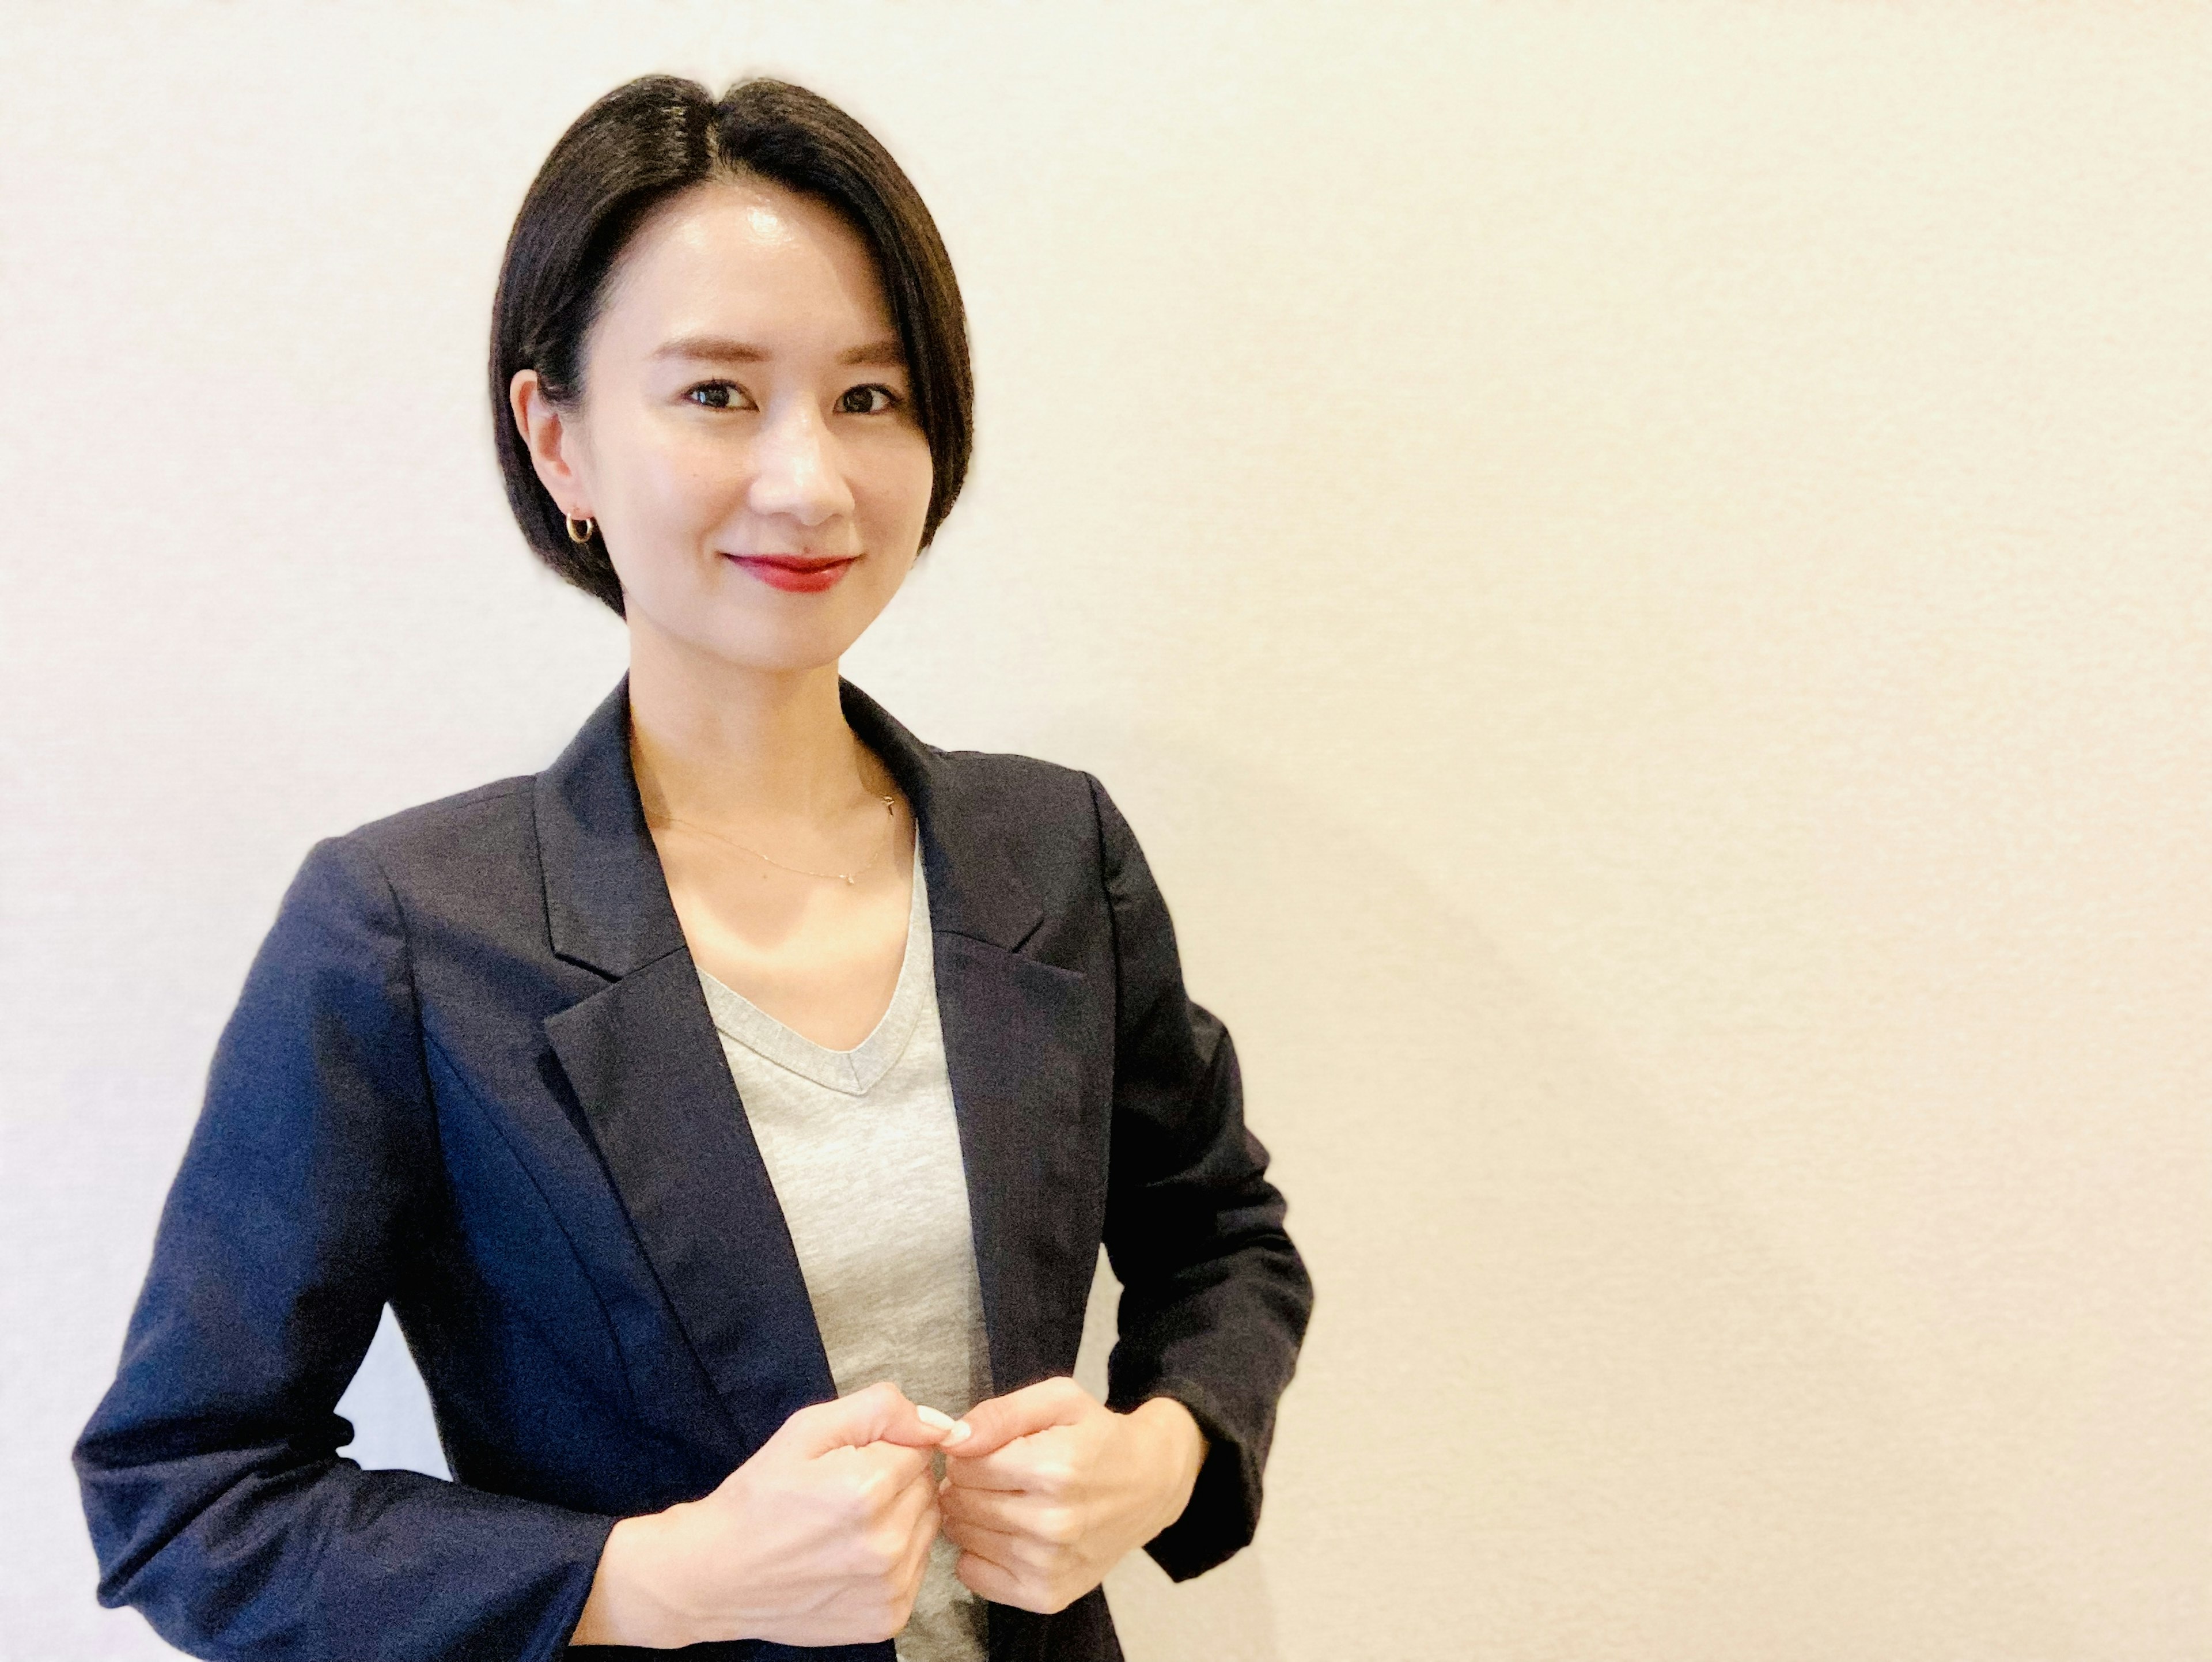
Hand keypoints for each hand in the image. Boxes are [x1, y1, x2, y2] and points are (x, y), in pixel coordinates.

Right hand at [569, 1381, 962, 1647]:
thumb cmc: (758, 1497)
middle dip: (895, 1481)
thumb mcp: (806, 1429)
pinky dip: (894, 1559)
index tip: (848, 1462)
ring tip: (846, 1526)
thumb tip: (939, 1423)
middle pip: (927, 1487)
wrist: (714, 1575)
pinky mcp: (888, 1618)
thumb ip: (879, 1409)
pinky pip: (916, 1568)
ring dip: (899, 1519)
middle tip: (842, 1494)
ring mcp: (889, 1587)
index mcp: (867, 1489)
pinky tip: (851, 1557)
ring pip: (926, 1526)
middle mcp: (885, 1544)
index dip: (885, 1447)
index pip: (920, 1447)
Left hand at [938, 1377, 1206, 1614]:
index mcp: (1057, 1469)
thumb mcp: (1059, 1400)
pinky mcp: (1047, 1595)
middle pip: (961, 1502)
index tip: (992, 1450)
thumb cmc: (1099, 1438)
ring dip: (971, 1516)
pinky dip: (979, 1553)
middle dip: (968, 1483)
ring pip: (963, 1537)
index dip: (969, 1453)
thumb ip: (1001, 1413)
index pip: (964, 1466)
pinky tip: (1008, 1533)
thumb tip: (952, 1440)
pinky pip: (973, 1575)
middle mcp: (1054, 1524)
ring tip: (1006, 1500)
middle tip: (999, 1475)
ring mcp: (1051, 1566)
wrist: (1151, 1485)